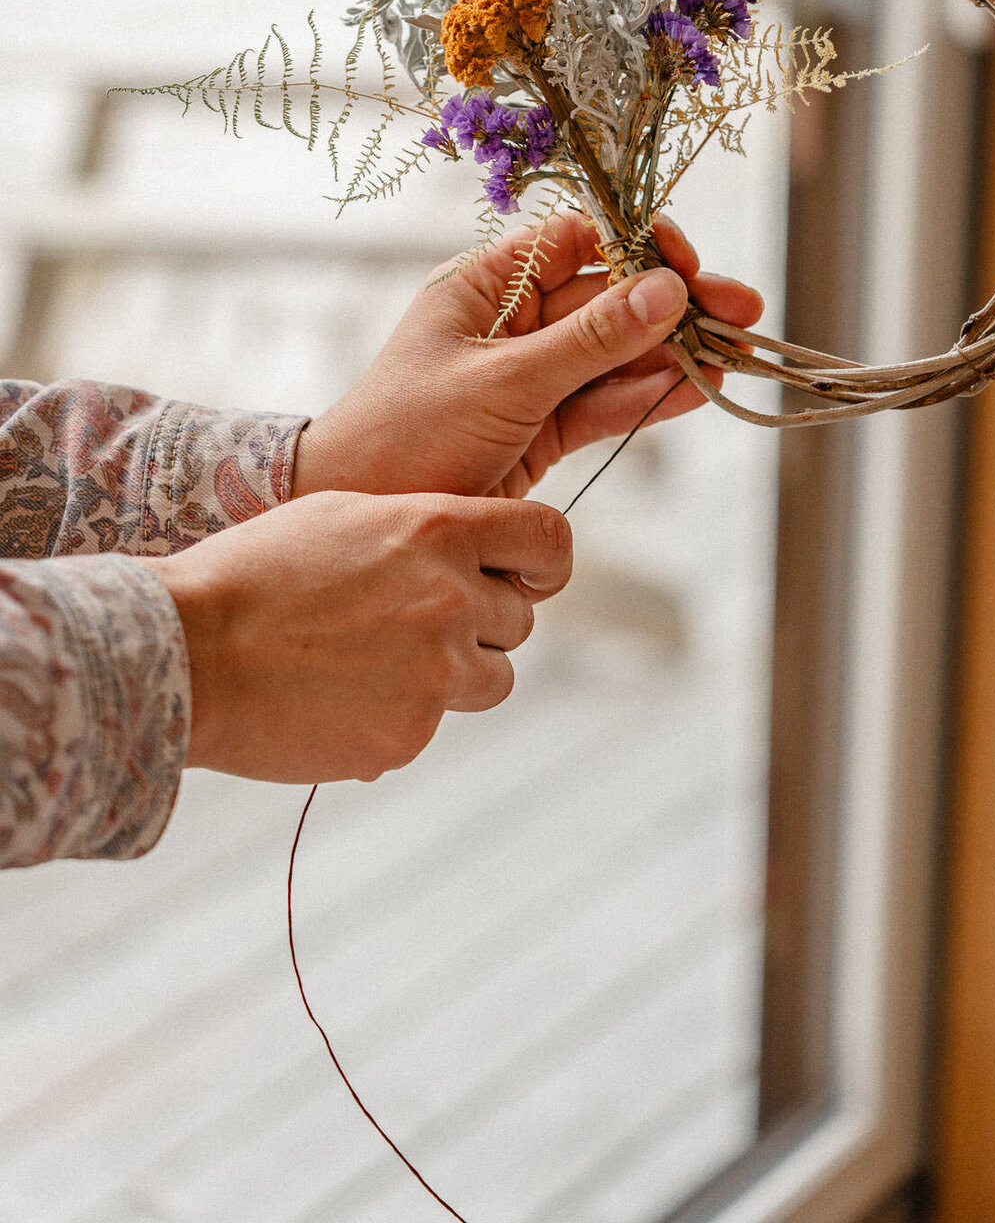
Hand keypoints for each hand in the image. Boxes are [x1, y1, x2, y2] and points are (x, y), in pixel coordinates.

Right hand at [155, 489, 570, 782]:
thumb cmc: (256, 573)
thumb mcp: (348, 516)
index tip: (528, 576)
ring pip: (493, 680)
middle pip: (519, 620)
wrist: (187, 652)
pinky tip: (339, 697)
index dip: (544, 562)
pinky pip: (431, 725)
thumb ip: (425, 532)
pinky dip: (398, 715)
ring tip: (377, 661)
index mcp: (440, 531)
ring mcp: (435, 676)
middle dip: (481, 622)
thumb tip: (476, 554)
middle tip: (411, 622)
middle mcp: (452, 601)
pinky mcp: (409, 736)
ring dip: (454, 674)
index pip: (548, 540)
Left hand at [293, 212, 762, 500]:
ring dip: (674, 355)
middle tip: (742, 310)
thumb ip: (590, 341)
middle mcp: (512, 323)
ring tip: (736, 354)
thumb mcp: (502, 381)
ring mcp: (529, 378)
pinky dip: (649, 398)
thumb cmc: (406, 434)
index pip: (578, 244)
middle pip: (610, 300)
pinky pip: (605, 404)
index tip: (686, 263)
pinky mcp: (541, 430)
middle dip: (675, 305)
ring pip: (616, 355)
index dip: (636, 247)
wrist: (362, 515)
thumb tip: (665, 289)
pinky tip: (697, 388)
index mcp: (486, 286)